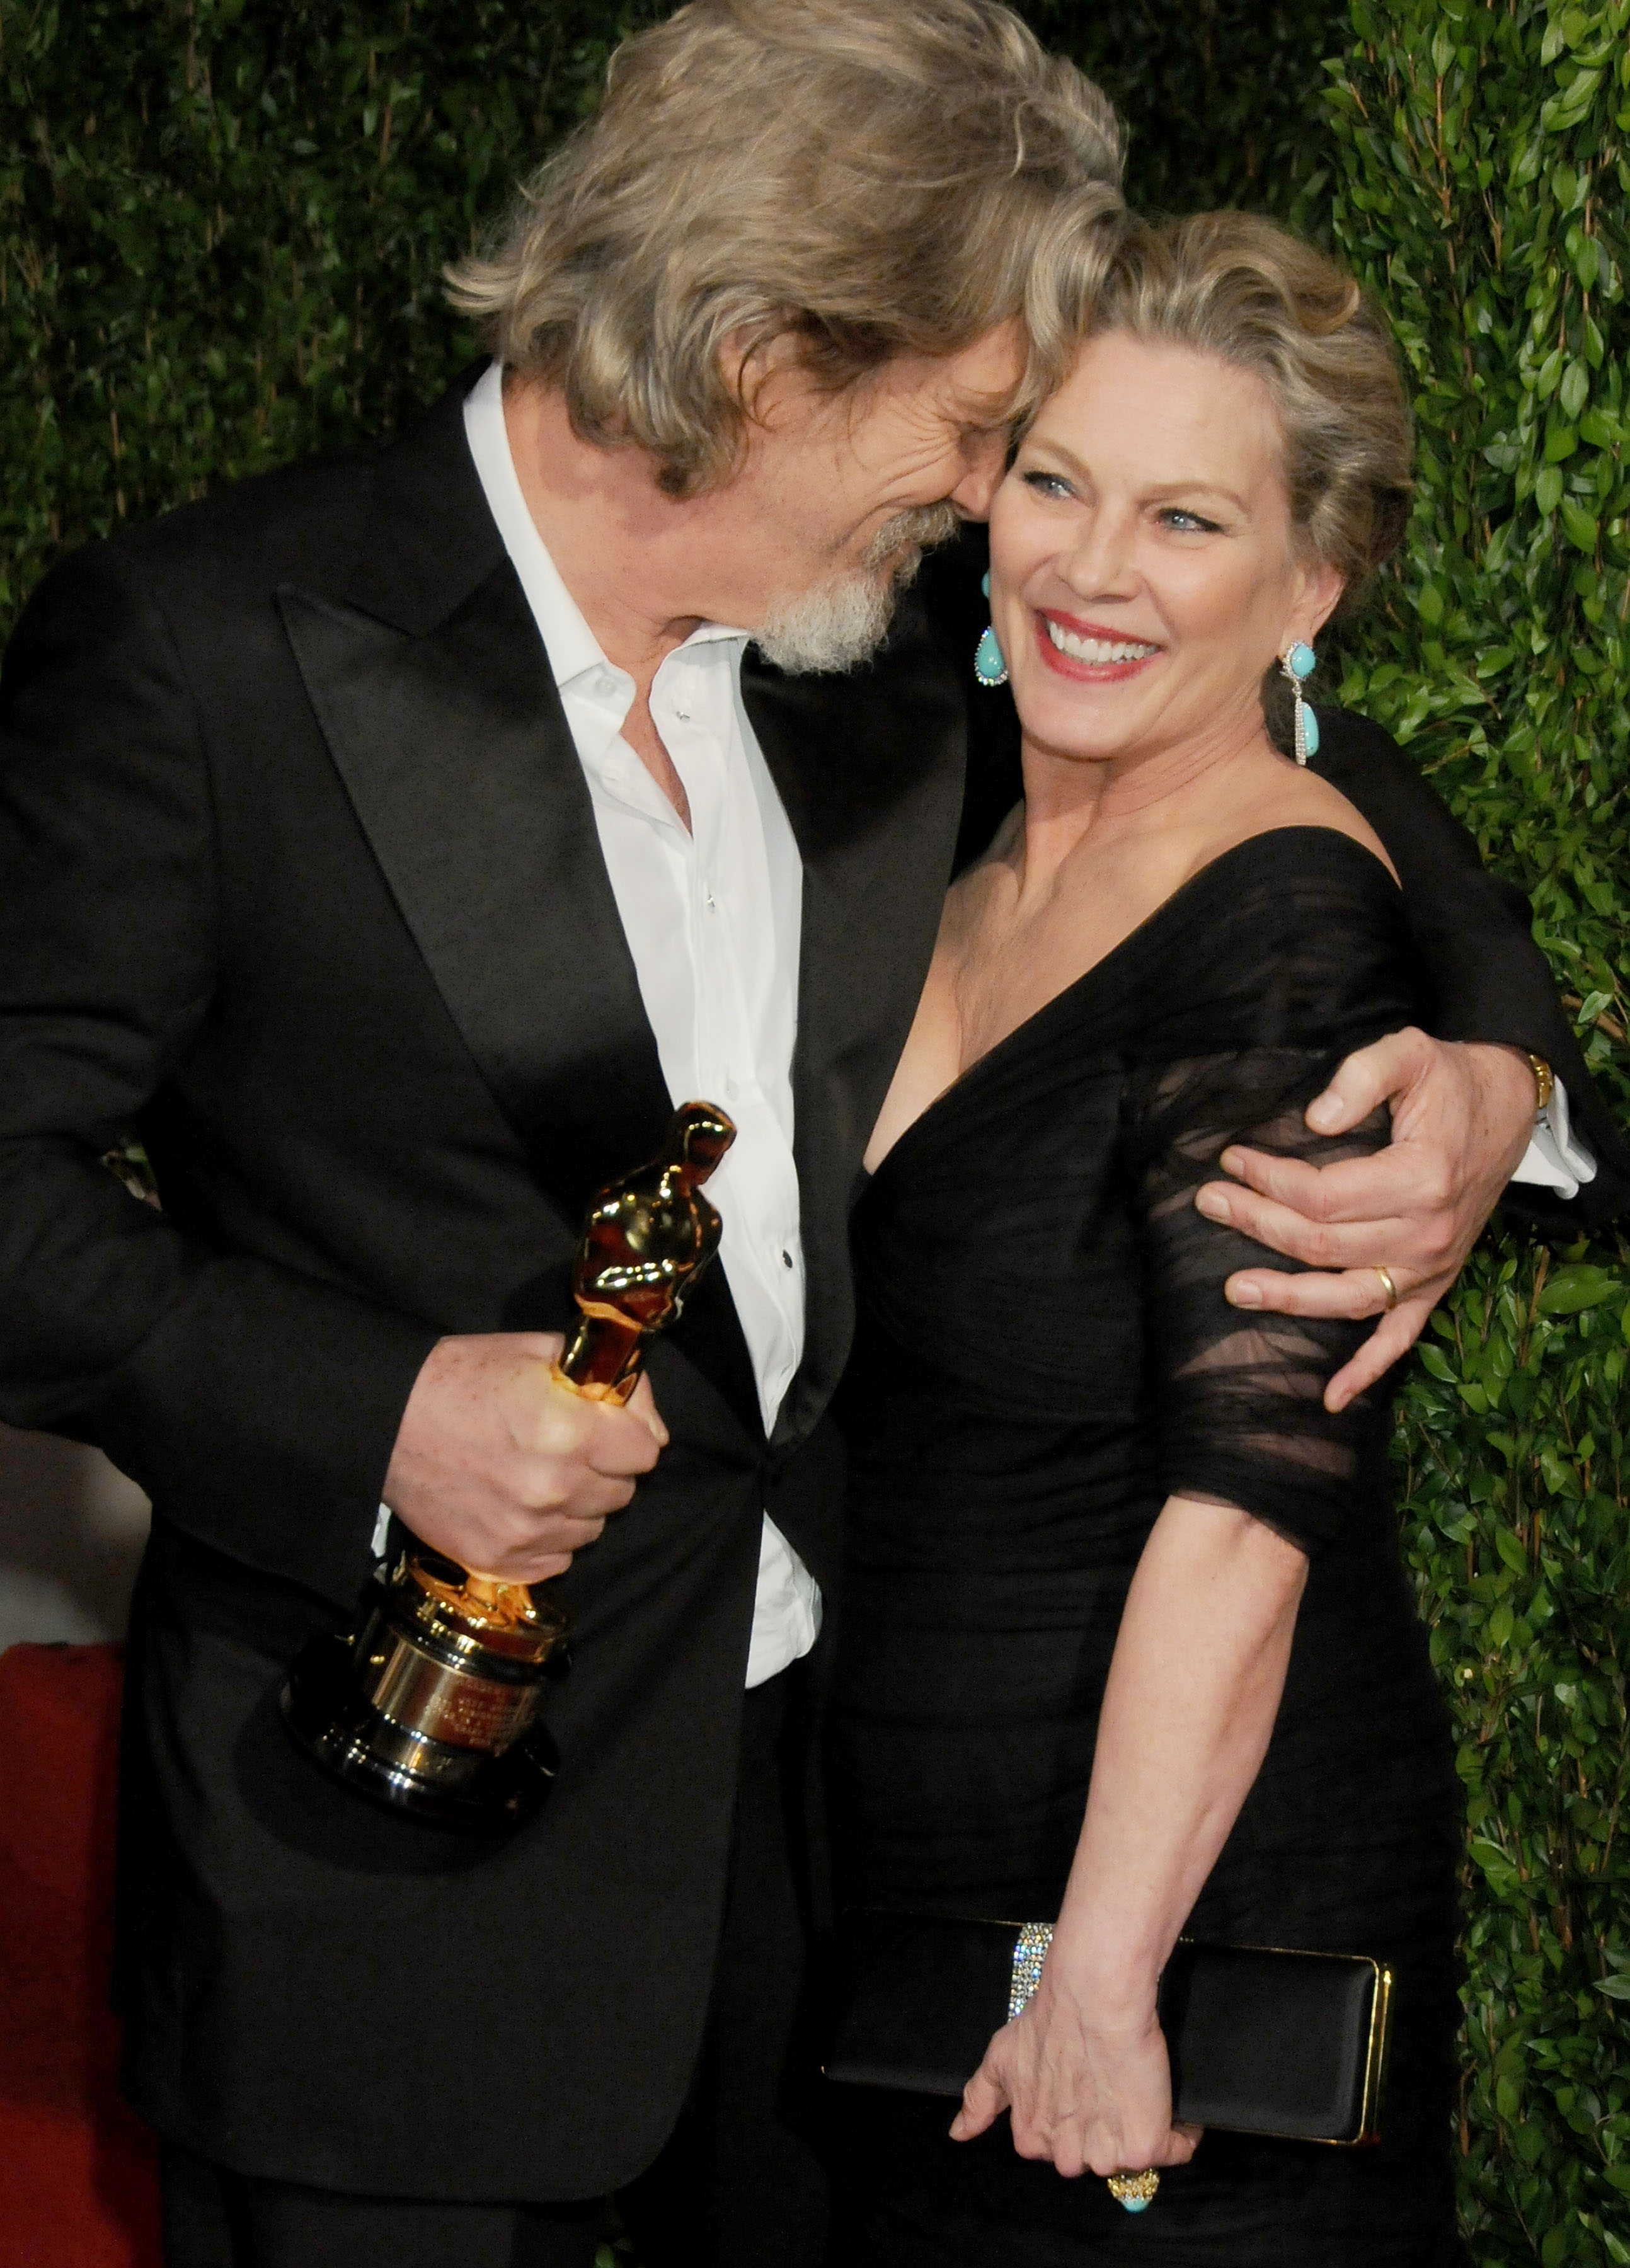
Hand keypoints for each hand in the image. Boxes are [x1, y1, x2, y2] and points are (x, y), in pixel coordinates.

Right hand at [382, 1333, 666, 1580]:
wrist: (386, 1421)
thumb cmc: (462, 1378)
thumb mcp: (540, 1353)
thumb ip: (609, 1382)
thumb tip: (652, 1425)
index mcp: (569, 1430)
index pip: (646, 1452)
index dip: (630, 1435)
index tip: (609, 1428)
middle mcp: (553, 1488)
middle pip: (623, 1492)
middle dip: (605, 1469)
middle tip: (569, 1448)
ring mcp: (525, 1531)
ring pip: (592, 1529)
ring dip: (578, 1505)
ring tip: (540, 1476)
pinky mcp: (498, 1559)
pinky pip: (557, 1559)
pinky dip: (548, 1537)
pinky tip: (520, 1506)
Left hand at [950, 1977, 1200, 2179]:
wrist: (1092, 1997)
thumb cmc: (1047, 2020)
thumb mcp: (1001, 2057)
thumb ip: (979, 2100)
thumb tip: (957, 2135)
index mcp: (1031, 2139)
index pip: (1058, 2150)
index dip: (1075, 2118)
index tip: (1085, 2089)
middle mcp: (1066, 2157)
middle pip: (1096, 2161)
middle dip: (1105, 2130)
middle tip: (1111, 2087)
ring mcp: (1106, 2156)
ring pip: (1130, 2159)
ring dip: (1139, 2129)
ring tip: (1136, 2087)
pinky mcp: (1145, 2147)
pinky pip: (1174, 2151)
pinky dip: (1180, 2132)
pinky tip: (1168, 2102)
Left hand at [1196, 1032, 1534, 1411]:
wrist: (1507, 1109)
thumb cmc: (1451, 1080)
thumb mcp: (1410, 1051)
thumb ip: (1361, 1076)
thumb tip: (1314, 1121)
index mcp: (1421, 1179)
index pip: (1323, 1196)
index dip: (1269, 1181)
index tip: (1230, 1160)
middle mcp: (1427, 1235)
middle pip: (1323, 1245)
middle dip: (1257, 1224)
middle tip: (1208, 1203)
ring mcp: (1432, 1267)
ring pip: (1347, 1298)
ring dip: (1288, 1298)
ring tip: (1234, 1288)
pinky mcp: (1435, 1283)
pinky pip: (1400, 1337)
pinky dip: (1367, 1370)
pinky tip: (1330, 1396)